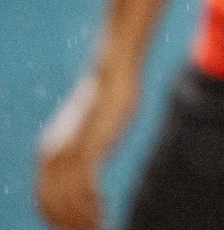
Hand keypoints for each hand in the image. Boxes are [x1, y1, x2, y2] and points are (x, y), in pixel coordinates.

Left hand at [36, 66, 139, 229]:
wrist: (113, 74)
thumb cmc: (108, 99)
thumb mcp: (89, 129)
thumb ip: (84, 148)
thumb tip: (87, 160)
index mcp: (48, 151)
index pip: (44, 197)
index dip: (57, 218)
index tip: (76, 229)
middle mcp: (51, 155)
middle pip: (52, 204)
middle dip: (69, 224)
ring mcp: (68, 152)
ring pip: (68, 201)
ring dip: (82, 221)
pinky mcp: (87, 149)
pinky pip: (85, 190)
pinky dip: (92, 208)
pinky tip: (103, 216)